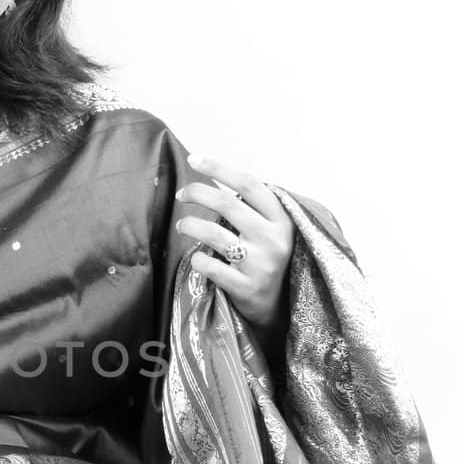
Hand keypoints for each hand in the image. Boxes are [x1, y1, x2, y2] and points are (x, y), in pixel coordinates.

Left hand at [175, 153, 294, 332]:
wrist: (278, 305)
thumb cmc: (266, 257)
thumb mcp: (269, 229)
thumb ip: (250, 208)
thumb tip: (210, 177)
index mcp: (281, 219)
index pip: (249, 184)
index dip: (219, 168)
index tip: (194, 158)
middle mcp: (273, 239)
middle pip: (227, 204)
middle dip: (197, 193)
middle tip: (181, 194)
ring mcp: (261, 265)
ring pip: (214, 234)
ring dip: (190, 225)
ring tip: (182, 225)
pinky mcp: (246, 288)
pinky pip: (210, 266)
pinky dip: (197, 259)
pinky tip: (196, 257)